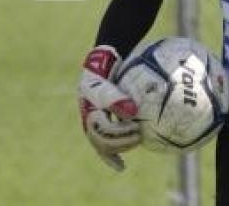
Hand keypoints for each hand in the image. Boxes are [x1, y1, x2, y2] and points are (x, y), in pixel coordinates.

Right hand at [78, 45, 139, 171]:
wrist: (102, 63)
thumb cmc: (104, 70)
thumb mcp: (106, 82)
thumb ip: (116, 97)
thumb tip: (132, 112)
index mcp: (89, 112)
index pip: (104, 130)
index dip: (120, 132)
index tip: (138, 128)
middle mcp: (89, 121)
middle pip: (102, 142)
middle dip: (121, 142)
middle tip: (139, 136)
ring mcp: (93, 125)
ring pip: (103, 145)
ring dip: (120, 145)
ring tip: (138, 140)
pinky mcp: (100, 125)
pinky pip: (104, 144)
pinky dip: (111, 155)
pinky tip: (122, 164)